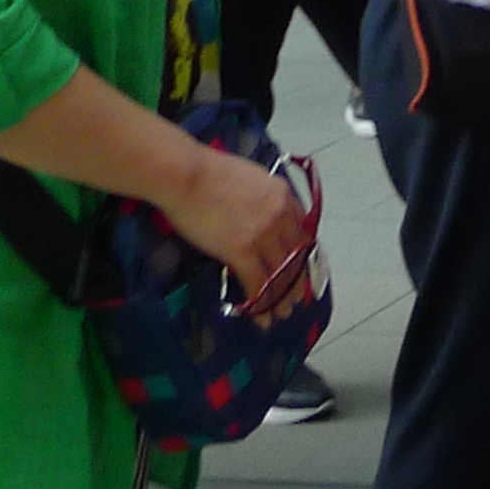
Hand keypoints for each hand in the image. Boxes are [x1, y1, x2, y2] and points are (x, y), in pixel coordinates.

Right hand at [162, 144, 316, 317]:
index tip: (300, 268)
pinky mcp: (241, 250)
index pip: (302, 232)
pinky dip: (261, 303)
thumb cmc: (208, 171)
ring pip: (281, 273)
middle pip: (295, 256)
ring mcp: (263, 234)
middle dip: (297, 281)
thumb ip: (262, 197)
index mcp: (283, 196)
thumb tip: (259, 210)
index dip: (302, 254)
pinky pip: (258, 282)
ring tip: (281, 314)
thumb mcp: (251, 177)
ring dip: (282, 298)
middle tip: (297, 299)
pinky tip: (261, 316)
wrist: (187, 174)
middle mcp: (280, 216)